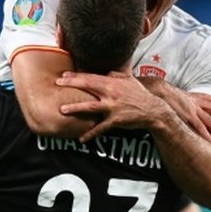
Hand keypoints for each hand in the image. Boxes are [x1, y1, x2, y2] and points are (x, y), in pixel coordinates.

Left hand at [57, 71, 171, 141]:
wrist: (153, 110)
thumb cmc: (140, 94)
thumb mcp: (129, 80)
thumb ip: (116, 75)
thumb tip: (106, 73)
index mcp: (113, 82)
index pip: (91, 76)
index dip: (76, 76)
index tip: (63, 75)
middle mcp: (111, 93)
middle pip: (88, 86)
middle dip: (71, 84)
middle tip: (57, 84)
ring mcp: (113, 107)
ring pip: (90, 106)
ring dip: (75, 108)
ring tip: (62, 110)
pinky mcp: (116, 120)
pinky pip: (101, 128)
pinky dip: (90, 134)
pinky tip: (81, 138)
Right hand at [139, 78, 210, 147]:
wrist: (155, 89)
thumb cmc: (158, 92)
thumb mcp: (169, 93)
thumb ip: (173, 98)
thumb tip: (170, 102)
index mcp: (191, 97)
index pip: (209, 97)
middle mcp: (194, 102)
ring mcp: (192, 109)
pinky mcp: (188, 116)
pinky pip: (201, 128)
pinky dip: (208, 136)